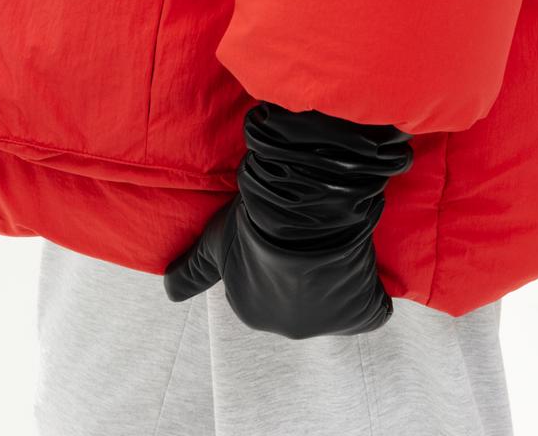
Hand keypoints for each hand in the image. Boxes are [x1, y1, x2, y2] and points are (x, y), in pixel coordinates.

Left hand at [163, 101, 413, 337]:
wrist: (299, 210)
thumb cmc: (252, 221)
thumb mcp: (213, 242)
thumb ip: (190, 272)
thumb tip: (167, 292)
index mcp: (251, 309)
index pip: (265, 282)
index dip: (274, 253)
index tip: (281, 229)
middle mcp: (286, 326)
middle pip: (300, 293)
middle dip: (304, 268)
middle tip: (309, 231)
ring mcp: (324, 322)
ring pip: (335, 298)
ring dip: (337, 275)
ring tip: (334, 237)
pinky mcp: (359, 313)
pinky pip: (370, 309)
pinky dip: (371, 293)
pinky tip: (363, 266)